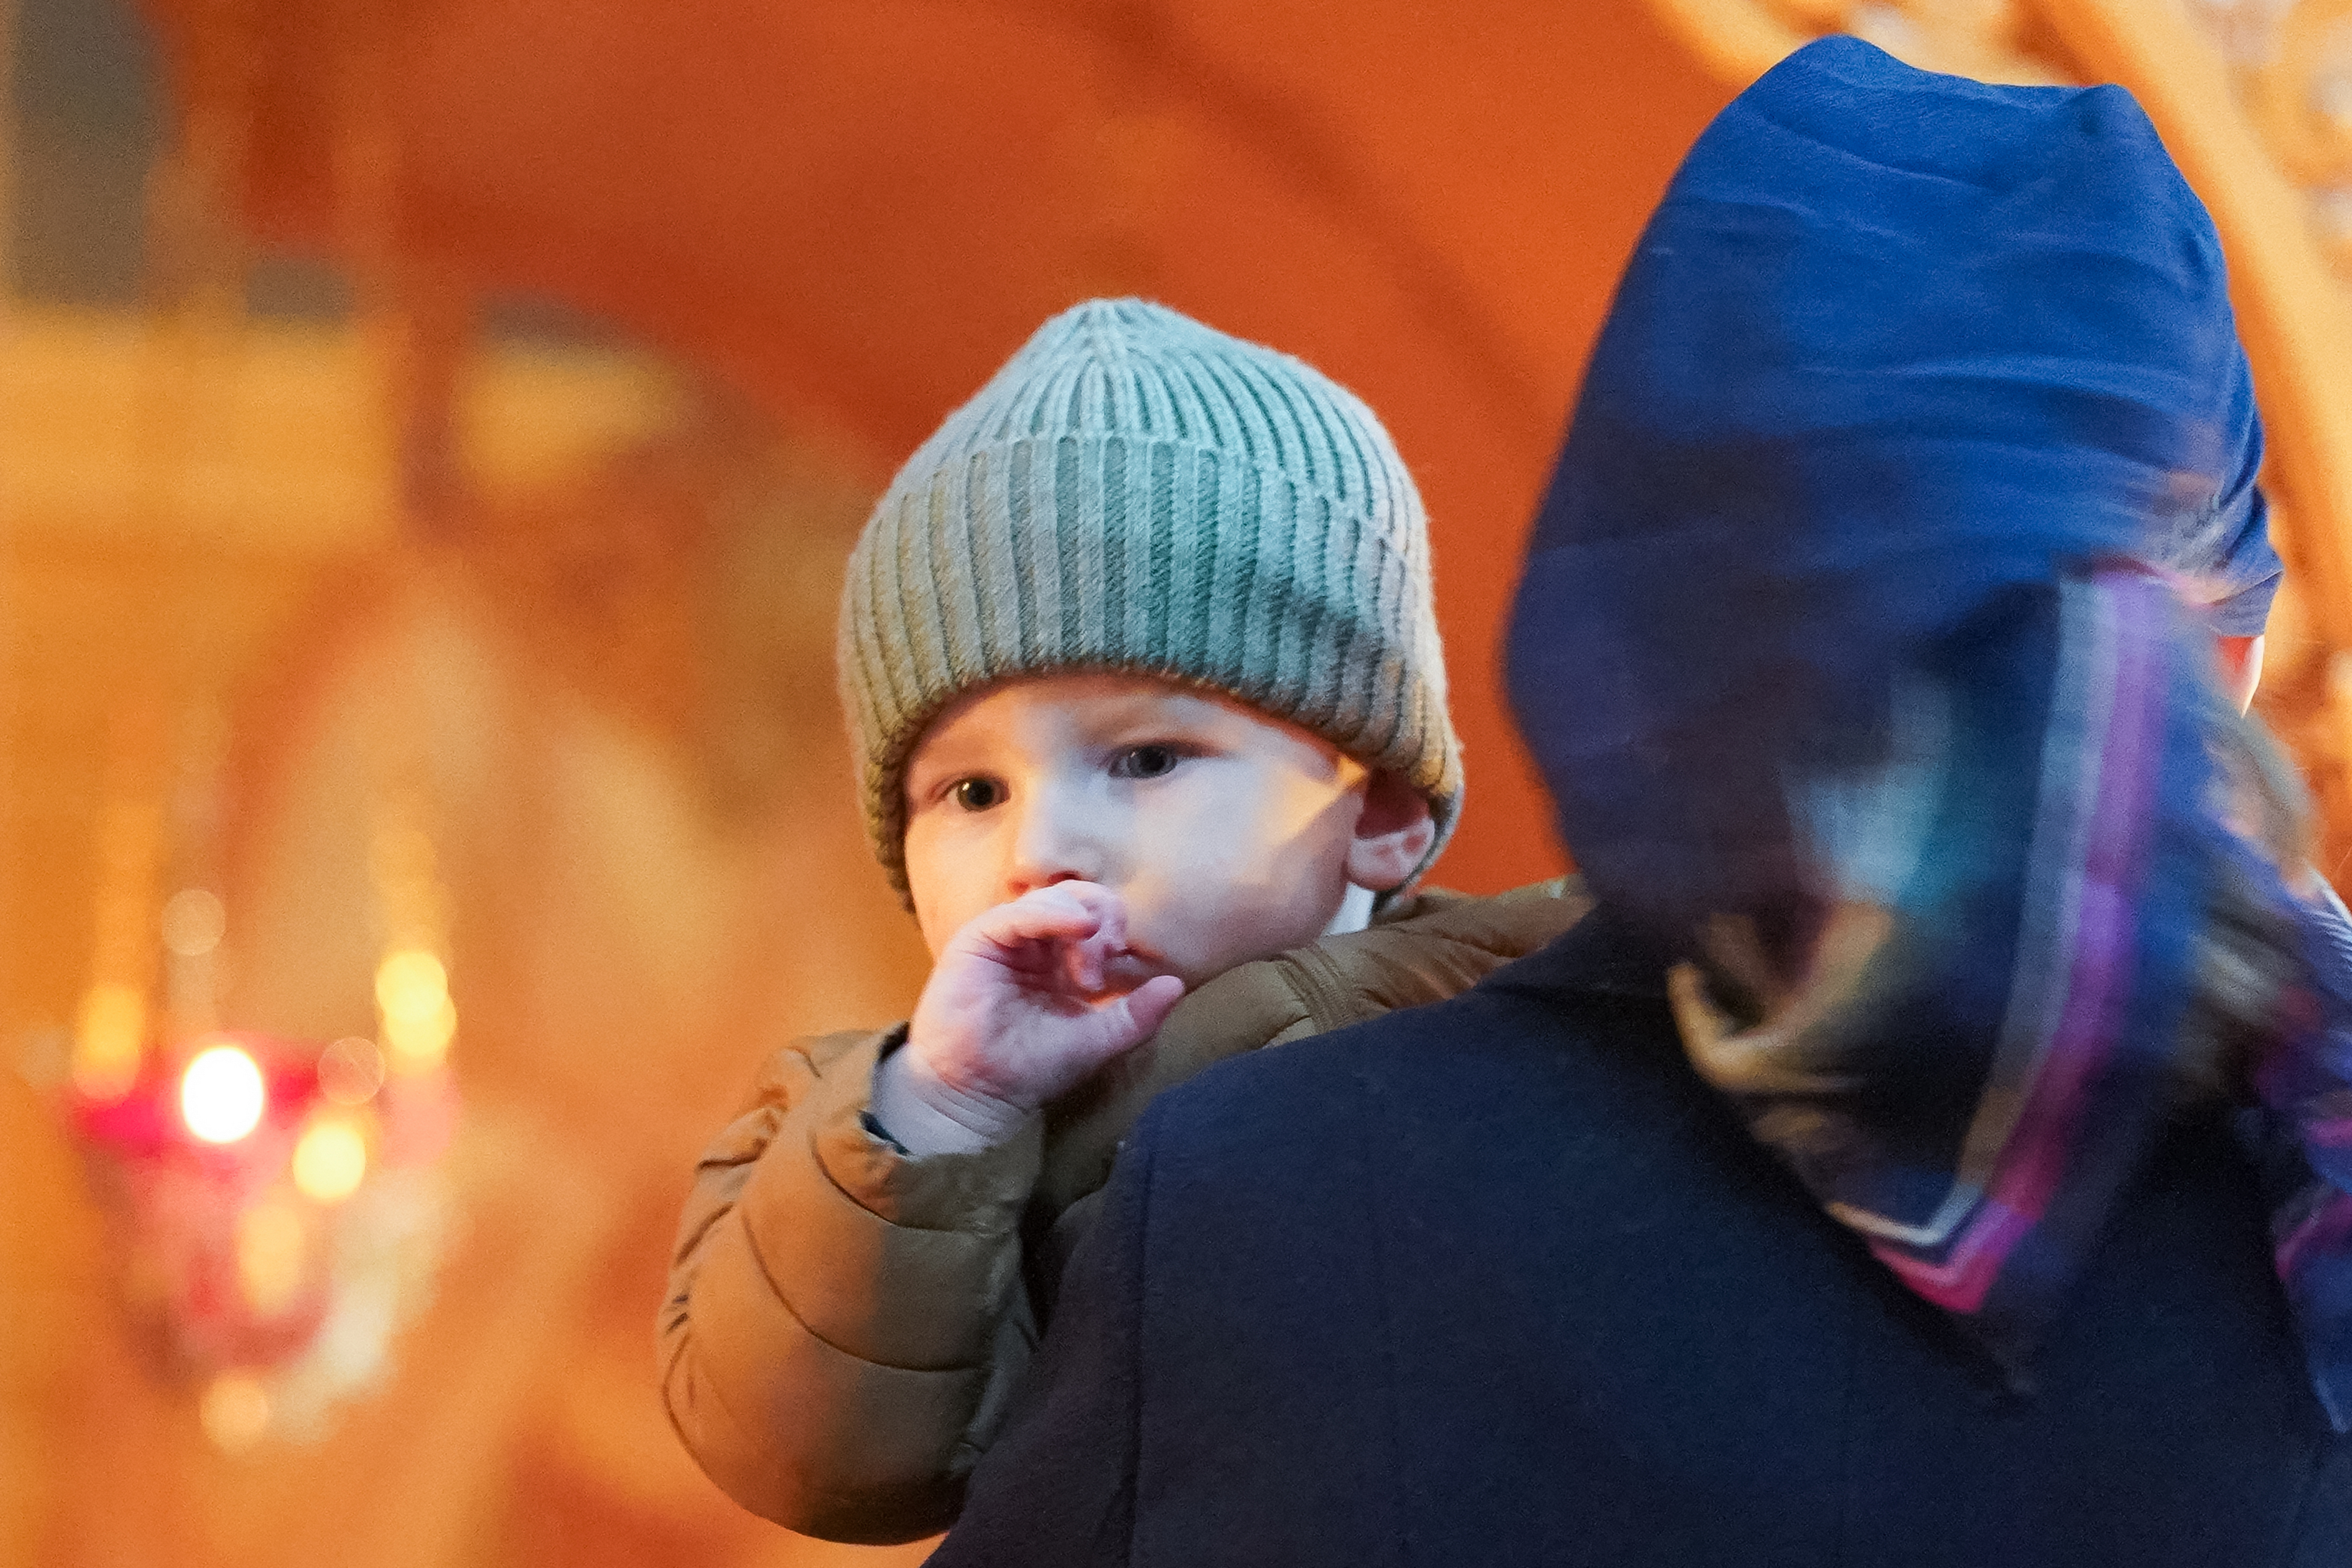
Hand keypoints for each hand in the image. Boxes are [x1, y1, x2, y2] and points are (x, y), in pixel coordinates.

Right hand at [882, 883, 1186, 1152]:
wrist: (977, 1092)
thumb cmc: (1030, 1069)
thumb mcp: (1096, 1041)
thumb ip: (1136, 1015)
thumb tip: (1176, 984)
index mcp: (1061, 961)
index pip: (1097, 919)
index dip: (1114, 929)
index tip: (1122, 959)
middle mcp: (1034, 943)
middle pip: (1079, 897)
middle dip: (1105, 915)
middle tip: (1110, 951)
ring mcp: (1007, 939)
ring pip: (1052, 896)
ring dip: (1082, 920)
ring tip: (1087, 970)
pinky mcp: (979, 940)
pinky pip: (1019, 913)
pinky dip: (1052, 912)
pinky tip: (1077, 926)